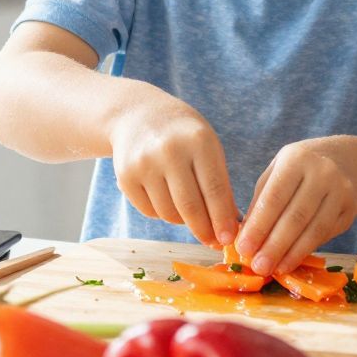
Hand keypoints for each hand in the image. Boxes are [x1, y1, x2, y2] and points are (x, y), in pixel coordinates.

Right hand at [108, 92, 237, 247]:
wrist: (138, 115)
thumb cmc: (183, 134)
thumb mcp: (208, 147)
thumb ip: (220, 183)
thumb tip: (231, 225)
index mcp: (198, 141)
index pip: (215, 189)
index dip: (223, 218)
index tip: (229, 239)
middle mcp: (169, 151)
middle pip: (190, 206)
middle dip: (204, 230)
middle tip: (213, 241)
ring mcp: (144, 164)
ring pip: (169, 213)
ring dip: (184, 221)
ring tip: (190, 212)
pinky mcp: (125, 177)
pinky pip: (150, 211)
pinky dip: (163, 213)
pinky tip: (167, 198)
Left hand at [238, 138, 356, 275]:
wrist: (344, 161)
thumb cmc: (299, 170)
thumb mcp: (276, 173)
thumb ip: (260, 203)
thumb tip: (246, 239)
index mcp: (296, 160)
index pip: (274, 197)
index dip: (259, 226)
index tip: (243, 249)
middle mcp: (322, 173)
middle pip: (296, 216)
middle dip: (275, 246)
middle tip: (258, 267)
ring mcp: (341, 191)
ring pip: (315, 229)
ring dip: (293, 254)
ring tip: (275, 269)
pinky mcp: (351, 209)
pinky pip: (327, 234)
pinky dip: (308, 250)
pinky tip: (292, 261)